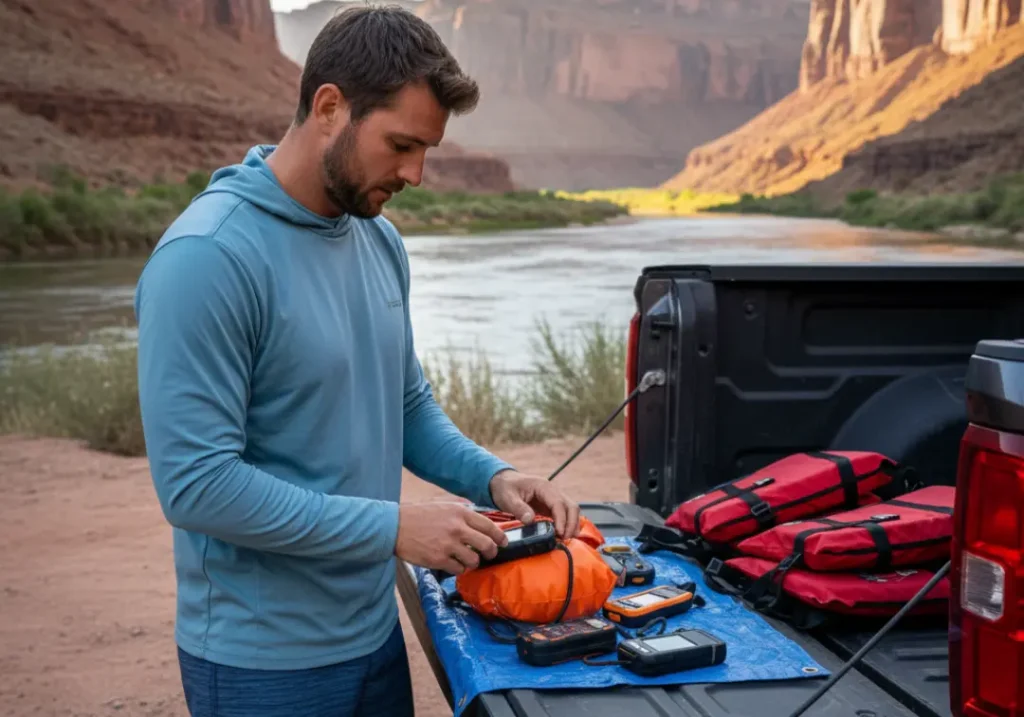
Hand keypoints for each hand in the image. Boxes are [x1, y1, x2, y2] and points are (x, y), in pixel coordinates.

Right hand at [394, 502, 509, 573]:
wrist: (394, 526)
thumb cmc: (417, 514)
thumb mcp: (442, 505)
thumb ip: (461, 510)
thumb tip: (477, 516)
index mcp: (460, 512)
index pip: (489, 526)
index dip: (500, 536)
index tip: (503, 542)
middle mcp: (457, 528)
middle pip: (487, 545)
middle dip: (491, 552)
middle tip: (489, 555)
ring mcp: (448, 545)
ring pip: (474, 560)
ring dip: (473, 562)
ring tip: (466, 560)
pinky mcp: (439, 559)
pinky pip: (458, 569)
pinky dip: (458, 569)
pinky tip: (452, 564)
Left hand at [488, 470, 580, 540]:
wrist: (503, 481)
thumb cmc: (505, 488)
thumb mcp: (507, 497)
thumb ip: (519, 508)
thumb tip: (530, 520)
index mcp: (543, 487)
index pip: (558, 503)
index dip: (561, 519)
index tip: (559, 533)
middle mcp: (553, 491)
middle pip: (571, 506)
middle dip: (571, 523)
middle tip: (565, 539)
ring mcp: (554, 498)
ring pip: (571, 510)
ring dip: (572, 525)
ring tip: (565, 539)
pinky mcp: (551, 506)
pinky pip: (565, 514)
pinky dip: (567, 524)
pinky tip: (563, 535)